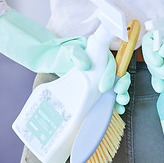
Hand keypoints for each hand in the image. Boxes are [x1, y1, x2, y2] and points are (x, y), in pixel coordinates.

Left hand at [0, 10, 130, 111]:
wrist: (41, 65)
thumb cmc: (52, 57)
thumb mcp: (61, 53)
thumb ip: (73, 54)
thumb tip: (86, 64)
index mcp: (94, 54)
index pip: (108, 62)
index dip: (110, 74)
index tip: (103, 87)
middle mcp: (98, 66)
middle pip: (117, 74)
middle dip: (121, 85)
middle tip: (118, 95)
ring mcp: (96, 78)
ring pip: (115, 85)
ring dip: (121, 95)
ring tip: (121, 105)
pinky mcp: (92, 90)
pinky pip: (107, 96)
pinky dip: (113, 103)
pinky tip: (117, 110)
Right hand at [142, 0, 163, 92]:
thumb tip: (162, 53)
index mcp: (159, 35)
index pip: (147, 44)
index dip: (149, 54)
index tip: (158, 62)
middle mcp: (159, 46)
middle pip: (150, 59)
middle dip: (157, 69)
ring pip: (155, 69)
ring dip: (158, 77)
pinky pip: (162, 75)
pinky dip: (161, 82)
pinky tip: (162, 88)